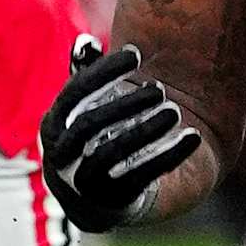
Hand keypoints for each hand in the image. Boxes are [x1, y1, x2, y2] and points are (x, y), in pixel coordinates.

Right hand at [39, 38, 199, 232]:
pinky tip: (193, 137)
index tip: (137, 52)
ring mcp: (83, 183)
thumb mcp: (86, 109)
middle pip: (89, 124)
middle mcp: (60, 157)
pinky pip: (141, 177)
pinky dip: (168, 155)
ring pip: (111, 153)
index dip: (103, 71)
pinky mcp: (112, 203)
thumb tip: (86, 42)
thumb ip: (84, 76)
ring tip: (175, 111)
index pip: (72, 94)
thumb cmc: (95, 140)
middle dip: (126, 102)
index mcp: (52, 127)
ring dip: (145, 129)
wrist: (100, 199)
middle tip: (160, 88)